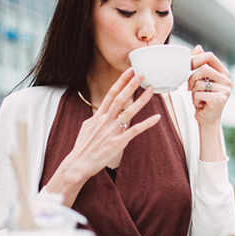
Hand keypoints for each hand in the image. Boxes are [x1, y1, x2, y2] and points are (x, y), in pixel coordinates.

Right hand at [46, 68, 160, 204]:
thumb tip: (101, 112)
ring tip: (150, 89)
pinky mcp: (118, 143)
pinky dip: (147, 124)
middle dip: (131, 84)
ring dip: (141, 100)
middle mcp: (105, 121)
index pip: (110, 94)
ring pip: (129, 111)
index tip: (129, 71)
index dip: (121, 81)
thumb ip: (96, 118)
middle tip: (141, 73)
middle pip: (120, 98)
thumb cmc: (83, 147)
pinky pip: (135, 131)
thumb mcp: (87, 127)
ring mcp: (112, 131)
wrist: (78, 164)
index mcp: (98, 116)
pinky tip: (156, 117)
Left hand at [188, 45, 231, 125]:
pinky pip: (199, 94)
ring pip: (199, 83)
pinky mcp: (219, 100)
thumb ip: (201, 64)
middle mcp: (226, 80)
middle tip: (191, 88)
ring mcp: (224, 90)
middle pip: (203, 69)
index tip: (189, 67)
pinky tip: (201, 104)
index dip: (196, 59)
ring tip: (199, 98)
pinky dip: (195, 100)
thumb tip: (198, 47)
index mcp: (223, 72)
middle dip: (192, 79)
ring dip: (194, 92)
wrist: (208, 118)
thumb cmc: (204, 98)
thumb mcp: (201, 79)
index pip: (209, 56)